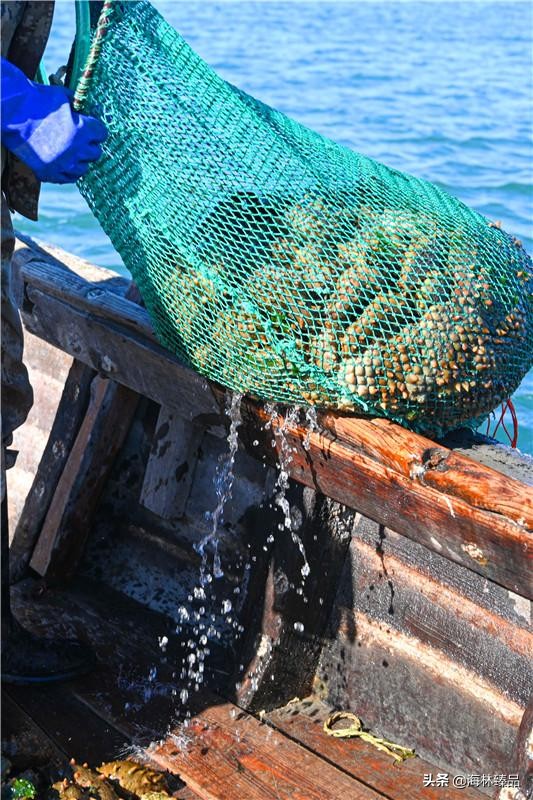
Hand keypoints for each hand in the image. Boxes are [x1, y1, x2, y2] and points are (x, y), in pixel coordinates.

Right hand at [1, 57, 106, 183]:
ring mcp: (62, 164)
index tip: (90, 127)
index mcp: (82, 131)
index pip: (102, 134)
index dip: (96, 129)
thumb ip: (79, 107)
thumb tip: (89, 112)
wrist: (12, 112)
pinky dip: (69, 171)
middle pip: (95, 153)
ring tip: (71, 151)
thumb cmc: (36, 101)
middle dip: (89, 144)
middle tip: (80, 139)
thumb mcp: (63, 98)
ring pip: (84, 168)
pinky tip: (64, 162)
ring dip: (80, 159)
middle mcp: (75, 151)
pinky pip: (69, 178)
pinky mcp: (50, 173)